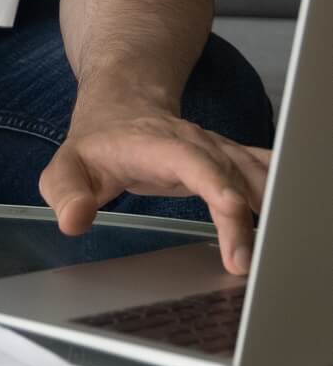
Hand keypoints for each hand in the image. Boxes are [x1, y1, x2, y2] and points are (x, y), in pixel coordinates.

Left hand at [39, 106, 272, 274]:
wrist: (122, 101)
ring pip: (259, 175)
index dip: (219, 193)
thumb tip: (74, 219)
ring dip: (276, 209)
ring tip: (287, 252)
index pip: (196, 164)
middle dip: (253, 217)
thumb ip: (65, 191)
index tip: (234, 224)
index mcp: (160, 144)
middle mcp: (198, 145)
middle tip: (260, 264)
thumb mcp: (67, 165)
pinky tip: (300, 218)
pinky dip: (286, 193)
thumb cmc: (98, 140)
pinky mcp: (232, 162)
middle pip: (236, 176)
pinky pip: (267, 174)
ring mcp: (219, 152)